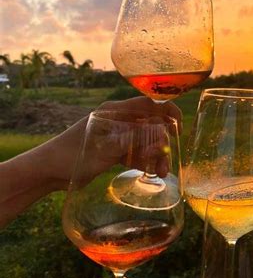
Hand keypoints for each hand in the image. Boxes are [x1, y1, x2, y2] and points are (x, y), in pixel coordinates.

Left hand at [41, 96, 182, 188]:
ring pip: (144, 142)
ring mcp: (116, 136)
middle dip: (162, 142)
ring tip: (162, 173)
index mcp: (114, 112)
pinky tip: (153, 173)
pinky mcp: (113, 151)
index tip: (179, 125)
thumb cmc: (70, 156)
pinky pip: (135, 153)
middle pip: (149, 125)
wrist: (48, 172)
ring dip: (155, 156)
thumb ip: (132, 141)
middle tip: (169, 160)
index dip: (166, 111)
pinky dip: (145, 162)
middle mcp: (117, 121)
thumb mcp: (103, 149)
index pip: (147, 104)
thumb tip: (160, 137)